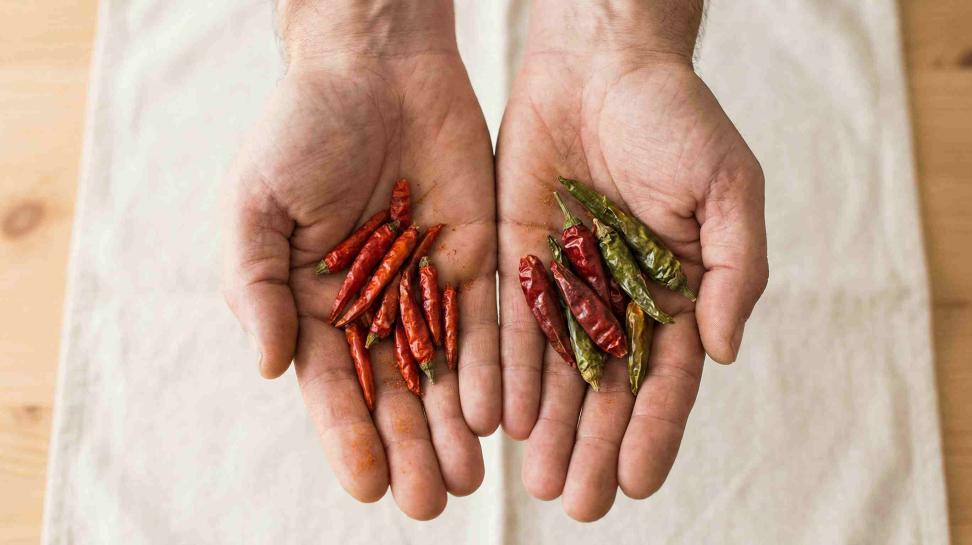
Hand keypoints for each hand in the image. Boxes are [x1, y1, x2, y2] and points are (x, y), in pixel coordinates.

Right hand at [222, 0, 499, 519]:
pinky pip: (485, 325)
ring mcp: (429, 289)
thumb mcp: (256, 203)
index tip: (366, 484)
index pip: (333, 385)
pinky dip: (488, 370)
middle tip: (432, 502)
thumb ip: (257, 284)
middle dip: (411, 448)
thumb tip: (271, 367)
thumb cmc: (300, 130)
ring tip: (470, 481)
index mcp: (314, 304)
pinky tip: (494, 413)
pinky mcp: (478, 261)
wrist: (375, 68)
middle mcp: (376, 309)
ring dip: (455, 428)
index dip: (347, 435)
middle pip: (395, 392)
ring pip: (444, 372)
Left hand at [497, 0, 767, 519]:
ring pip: (555, 368)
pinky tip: (502, 415)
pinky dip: (507, 369)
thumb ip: (734, 271)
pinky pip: (510, 322)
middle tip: (576, 502)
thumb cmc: (678, 119)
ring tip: (537, 481)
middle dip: (592, 445)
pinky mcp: (518, 257)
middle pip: (606, 388)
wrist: (603, 63)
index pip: (666, 377)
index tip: (635, 482)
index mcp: (675, 289)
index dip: (654, 430)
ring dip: (547, 425)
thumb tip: (724, 352)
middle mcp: (618, 296)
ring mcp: (566, 281)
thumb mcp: (728, 189)